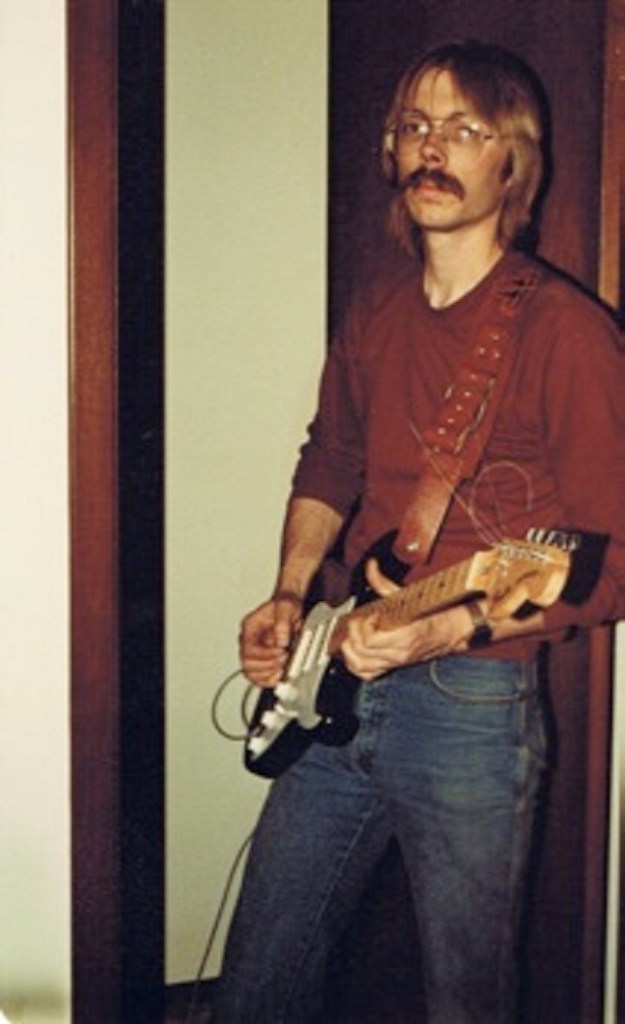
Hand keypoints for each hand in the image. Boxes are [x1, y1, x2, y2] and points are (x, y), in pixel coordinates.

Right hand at [239, 592, 302, 687]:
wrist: (291, 606)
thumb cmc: (286, 604)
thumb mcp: (287, 606)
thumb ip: (282, 622)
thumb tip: (280, 641)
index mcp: (250, 627)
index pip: (248, 649)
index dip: (265, 655)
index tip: (282, 652)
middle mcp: (249, 641)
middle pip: (246, 664)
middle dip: (267, 666)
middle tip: (284, 661)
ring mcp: (255, 651)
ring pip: (250, 673)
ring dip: (268, 675)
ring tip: (283, 669)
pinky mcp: (264, 659)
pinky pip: (259, 677)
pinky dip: (269, 680)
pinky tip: (280, 677)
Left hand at [339, 559, 474, 679]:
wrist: (452, 630)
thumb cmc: (435, 613)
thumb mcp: (408, 595)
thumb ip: (384, 582)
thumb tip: (371, 566)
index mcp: (405, 636)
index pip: (370, 639)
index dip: (362, 625)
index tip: (368, 615)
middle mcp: (399, 653)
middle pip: (361, 651)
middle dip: (353, 633)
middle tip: (357, 621)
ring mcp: (395, 662)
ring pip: (360, 666)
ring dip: (349, 650)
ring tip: (351, 635)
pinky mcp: (393, 666)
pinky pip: (367, 674)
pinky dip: (355, 664)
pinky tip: (353, 651)